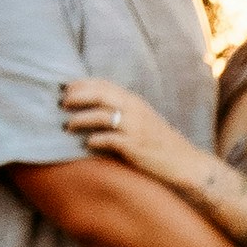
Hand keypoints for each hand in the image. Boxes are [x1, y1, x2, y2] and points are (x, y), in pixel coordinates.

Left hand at [58, 76, 189, 181]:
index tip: (65, 87)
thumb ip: (122, 110)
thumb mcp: (142, 119)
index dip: (83, 84)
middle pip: (100, 95)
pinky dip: (95, 140)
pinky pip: (109, 140)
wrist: (184, 162)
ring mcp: (135, 127)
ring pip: (101, 115)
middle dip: (77, 97)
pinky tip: (87, 143)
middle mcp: (135, 110)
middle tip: (61, 103)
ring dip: (80, 119)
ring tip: (67, 126)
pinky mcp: (135, 146)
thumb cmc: (159, 142)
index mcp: (135, 101)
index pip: (105, 84)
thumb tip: (94, 106)